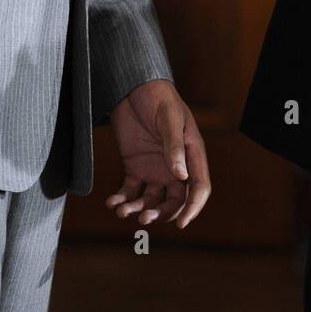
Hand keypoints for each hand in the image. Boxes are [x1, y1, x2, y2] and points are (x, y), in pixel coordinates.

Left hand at [105, 79, 210, 229]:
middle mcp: (175, 166)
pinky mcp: (135, 167)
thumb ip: (174, 146)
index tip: (181, 224)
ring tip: (122, 211)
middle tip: (142, 218)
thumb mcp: (169, 119)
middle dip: (160, 213)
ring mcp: (155, 168)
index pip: (199, 188)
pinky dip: (122, 200)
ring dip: (138, 209)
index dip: (193, 208)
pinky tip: (112, 202)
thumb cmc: (158, 98)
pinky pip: (130, 191)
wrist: (132, 87)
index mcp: (192, 154)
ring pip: (151, 200)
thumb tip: (182, 177)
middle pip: (174, 200)